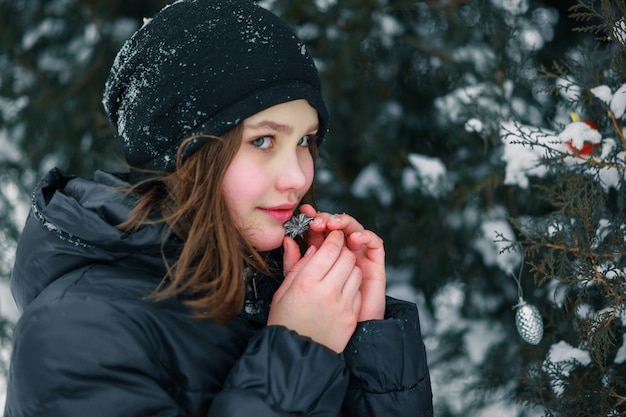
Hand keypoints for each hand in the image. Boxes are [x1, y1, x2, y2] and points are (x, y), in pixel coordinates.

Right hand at [268, 230, 361, 352]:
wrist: (295, 355)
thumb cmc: (285, 322)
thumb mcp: (282, 291)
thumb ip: (296, 265)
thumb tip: (304, 245)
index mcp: (307, 282)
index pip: (331, 248)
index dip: (334, 238)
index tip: (332, 235)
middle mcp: (327, 291)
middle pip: (347, 257)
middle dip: (343, 250)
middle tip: (336, 252)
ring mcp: (342, 305)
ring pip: (356, 272)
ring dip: (348, 268)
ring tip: (337, 272)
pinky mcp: (351, 317)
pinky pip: (357, 291)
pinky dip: (351, 287)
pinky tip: (339, 291)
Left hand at [298, 204, 385, 321]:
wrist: (335, 336)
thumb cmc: (315, 314)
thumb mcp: (300, 286)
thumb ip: (294, 265)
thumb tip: (287, 240)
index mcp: (323, 256)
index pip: (320, 230)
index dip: (314, 219)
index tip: (305, 214)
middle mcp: (342, 254)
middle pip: (337, 227)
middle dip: (328, 219)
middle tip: (317, 219)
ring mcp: (359, 257)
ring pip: (355, 230)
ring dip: (345, 223)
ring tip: (333, 224)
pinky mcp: (375, 265)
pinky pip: (375, 244)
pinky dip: (365, 236)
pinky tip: (354, 237)